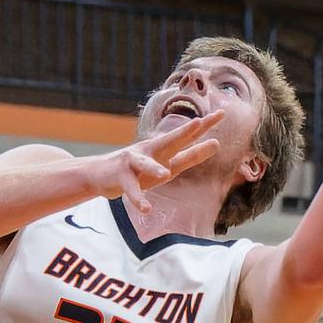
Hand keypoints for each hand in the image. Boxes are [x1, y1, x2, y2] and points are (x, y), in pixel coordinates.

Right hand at [87, 111, 222, 213]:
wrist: (100, 174)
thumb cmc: (139, 169)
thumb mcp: (167, 163)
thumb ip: (191, 156)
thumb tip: (217, 144)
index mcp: (163, 149)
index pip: (187, 137)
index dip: (204, 126)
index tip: (222, 113)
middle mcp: (150, 151)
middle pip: (169, 141)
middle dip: (184, 132)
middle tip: (199, 122)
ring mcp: (133, 163)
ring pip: (145, 165)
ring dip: (153, 169)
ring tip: (163, 175)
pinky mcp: (120, 178)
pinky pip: (131, 190)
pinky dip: (138, 199)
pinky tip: (146, 208)